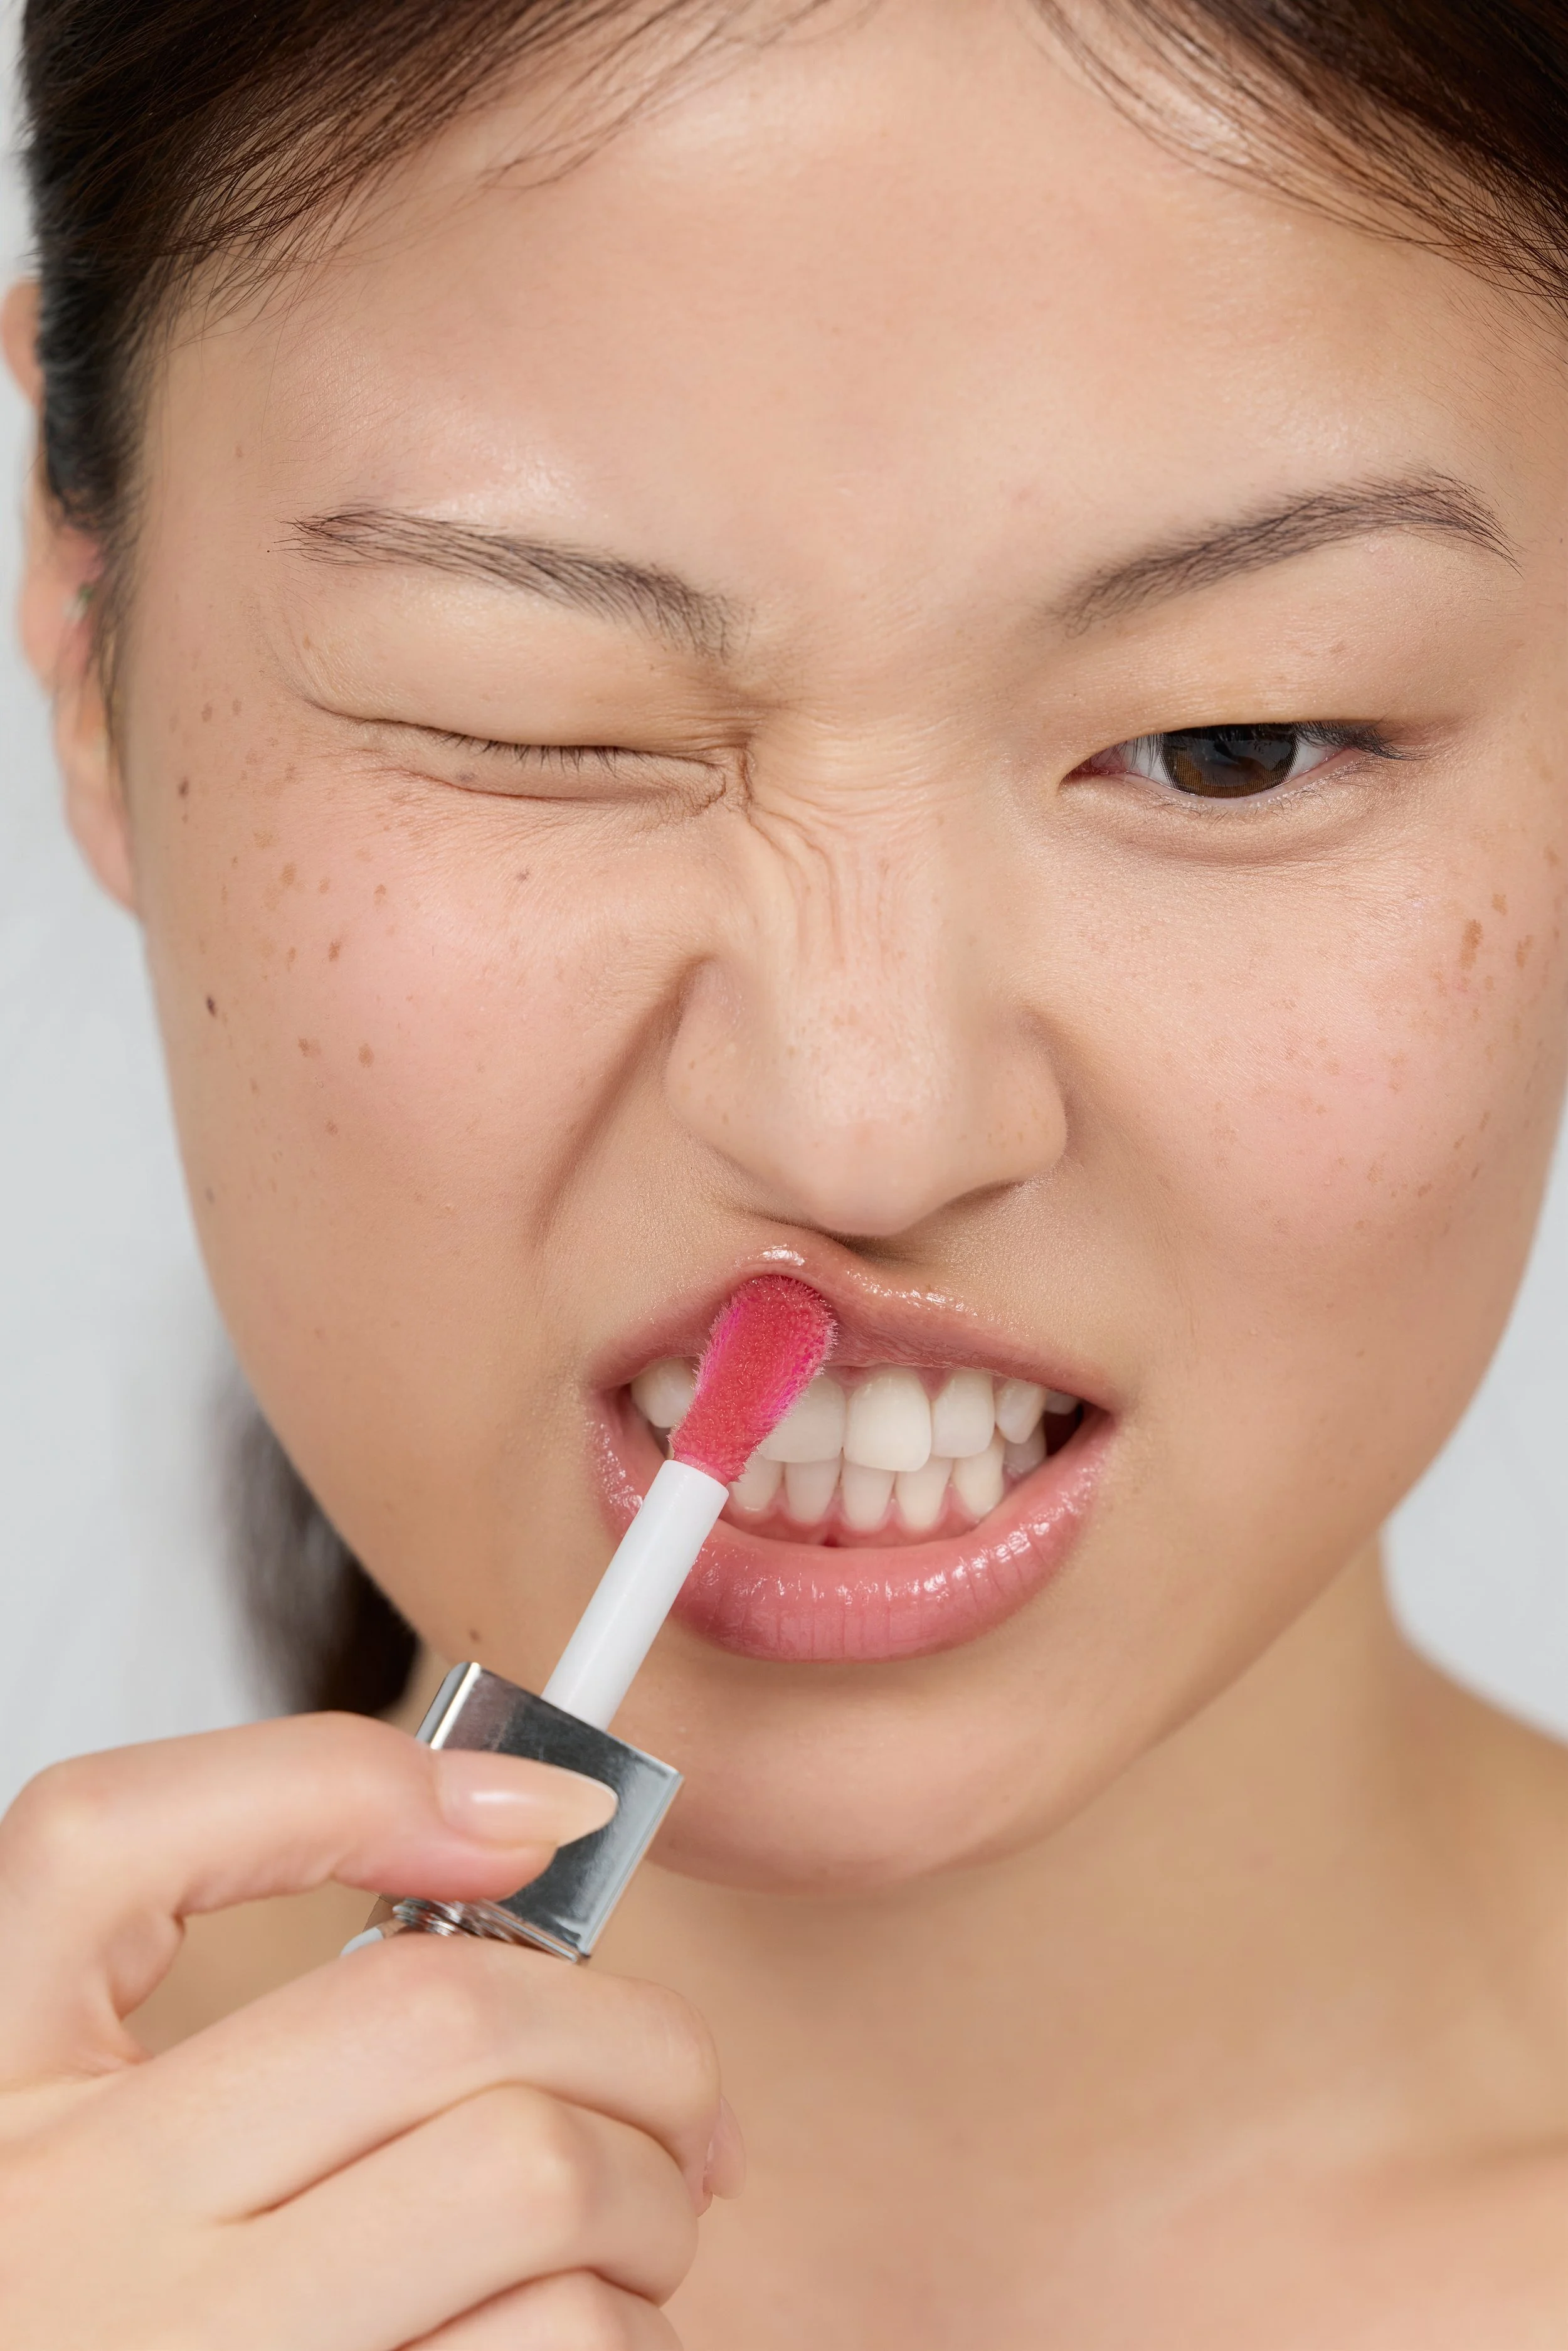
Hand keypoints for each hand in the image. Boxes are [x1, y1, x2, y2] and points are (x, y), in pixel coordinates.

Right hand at [0, 1715, 741, 2346]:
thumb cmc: (151, 2322)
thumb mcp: (138, 2143)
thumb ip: (289, 1990)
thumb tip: (538, 1822)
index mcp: (0, 2092)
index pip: (102, 1840)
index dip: (349, 1781)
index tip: (551, 1808)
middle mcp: (60, 2230)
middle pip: (434, 2015)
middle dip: (632, 2036)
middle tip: (674, 2098)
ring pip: (537, 2182)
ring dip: (649, 2203)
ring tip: (631, 2238)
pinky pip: (559, 2348)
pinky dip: (630, 2336)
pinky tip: (587, 2342)